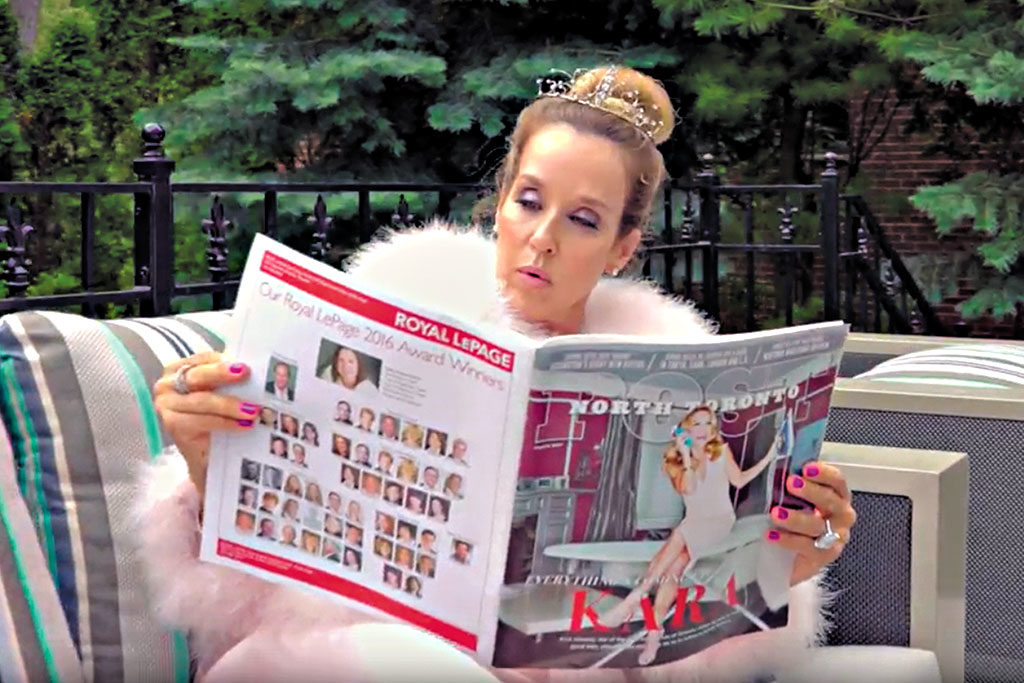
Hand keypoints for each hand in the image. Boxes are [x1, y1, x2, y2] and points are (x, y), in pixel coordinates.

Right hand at [152, 352, 256, 499]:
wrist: (209, 455)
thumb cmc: (217, 418)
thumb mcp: (223, 393)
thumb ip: (231, 380)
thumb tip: (255, 369)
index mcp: (180, 369)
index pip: (203, 359)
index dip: (223, 361)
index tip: (245, 364)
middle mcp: (168, 385)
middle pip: (198, 376)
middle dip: (222, 373)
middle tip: (246, 373)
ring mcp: (166, 405)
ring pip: (201, 400)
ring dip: (230, 405)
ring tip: (253, 410)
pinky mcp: (172, 425)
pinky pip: (201, 421)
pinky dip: (225, 423)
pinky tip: (245, 425)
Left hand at [766, 461, 856, 584]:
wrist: (790, 559)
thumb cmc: (794, 521)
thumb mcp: (794, 499)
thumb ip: (792, 483)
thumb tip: (775, 463)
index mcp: (837, 497)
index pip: (837, 481)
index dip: (824, 473)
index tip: (806, 468)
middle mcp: (841, 516)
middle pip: (831, 501)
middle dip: (811, 491)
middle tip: (791, 483)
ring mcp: (835, 538)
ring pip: (818, 525)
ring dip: (796, 518)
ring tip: (775, 513)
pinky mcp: (823, 557)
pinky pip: (807, 547)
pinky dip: (788, 540)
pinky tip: (771, 534)